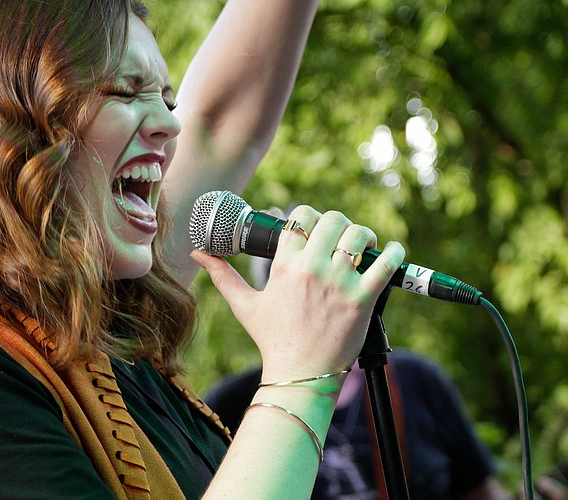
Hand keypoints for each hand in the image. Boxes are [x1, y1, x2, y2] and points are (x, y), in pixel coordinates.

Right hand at [190, 206, 404, 382]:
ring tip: (363, 242)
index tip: (313, 226)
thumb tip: (198, 254)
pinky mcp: (362, 299)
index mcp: (285, 267)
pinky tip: (390, 251)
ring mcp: (339, 284)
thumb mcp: (244, 305)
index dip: (308, 217)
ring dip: (363, 233)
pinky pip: (385, 263)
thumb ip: (222, 276)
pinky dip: (393, 252)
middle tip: (340, 234)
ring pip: (358, 235)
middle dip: (337, 222)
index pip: (300, 219)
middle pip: (332, 220)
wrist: (299, 374)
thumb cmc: (272, 339)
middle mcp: (312, 269)